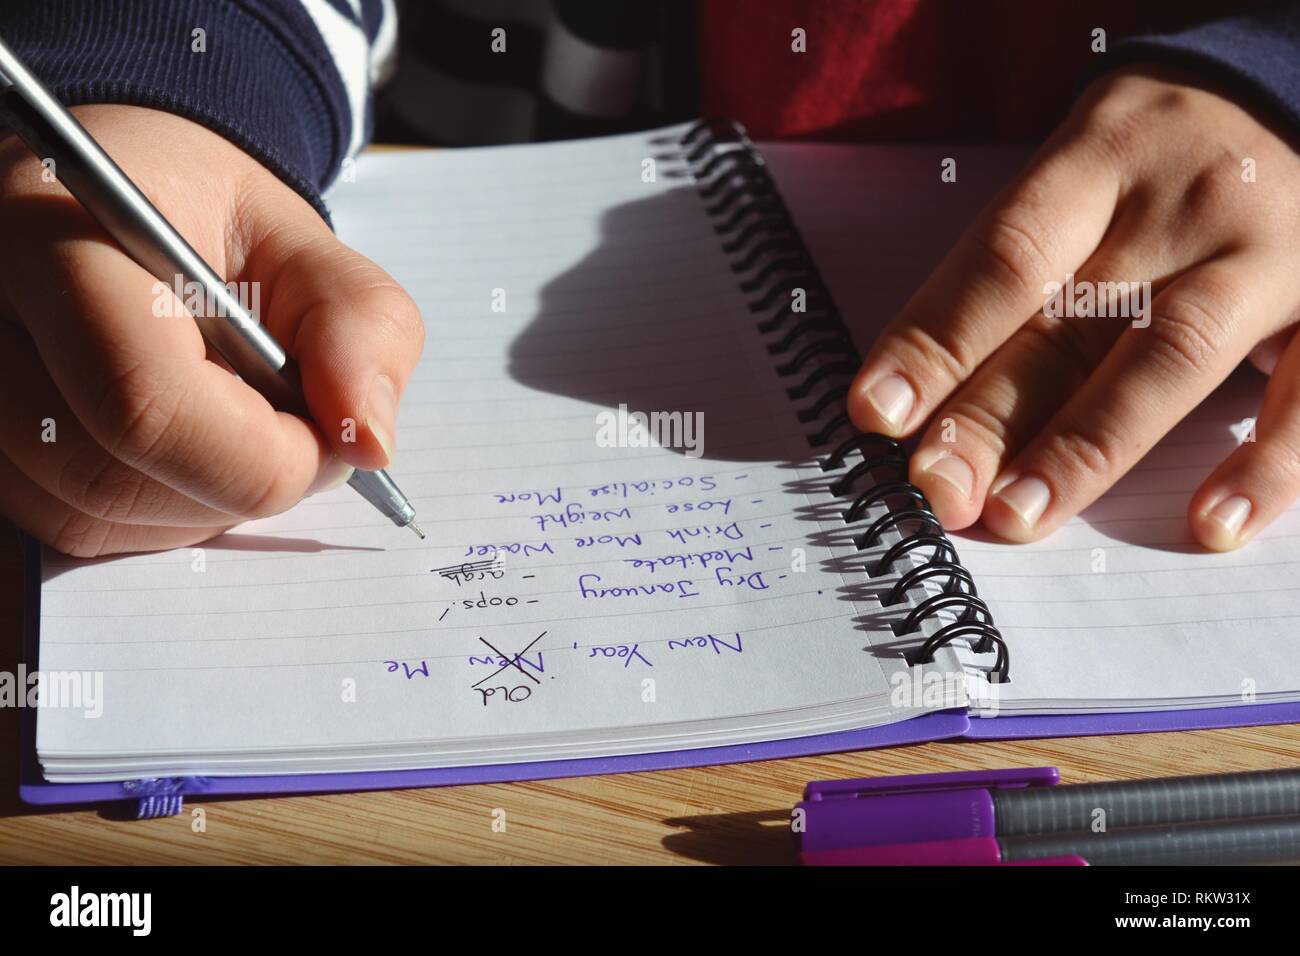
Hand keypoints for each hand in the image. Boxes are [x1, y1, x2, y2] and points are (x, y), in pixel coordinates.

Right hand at [0, 105, 423, 555]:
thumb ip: (362, 327)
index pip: (146, 405)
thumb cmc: (210, 221)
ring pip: (90, 518)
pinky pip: (67, 527)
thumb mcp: (309, 246)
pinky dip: (154, 512)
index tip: (324, 438)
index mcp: (52, 236)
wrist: (116, 205)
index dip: (261, 455)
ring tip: (232, 426)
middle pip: (112, 479)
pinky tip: (182, 450)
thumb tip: (369, 444)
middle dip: (237, 483)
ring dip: (199, 503)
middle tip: (290, 435)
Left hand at [847, 66, 1299, 550]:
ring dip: (1087, 446)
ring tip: (1018, 516)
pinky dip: (1264, 463)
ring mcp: (1266, 253)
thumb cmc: (1159, 158)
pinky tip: (1212, 523)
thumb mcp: (1082, 171)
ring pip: (1168, 356)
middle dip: (991, 414)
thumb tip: (927, 395)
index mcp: (1098, 160)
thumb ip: (1019, 270)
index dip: (937, 338)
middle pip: (1070, 319)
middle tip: (934, 489)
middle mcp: (1180, 204)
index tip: (876, 413)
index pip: (1004, 258)